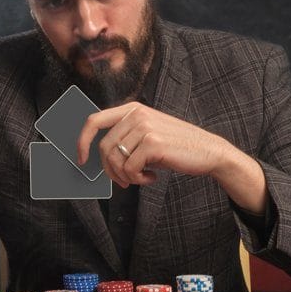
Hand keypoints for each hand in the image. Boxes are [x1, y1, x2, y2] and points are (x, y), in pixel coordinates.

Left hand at [77, 102, 268, 212]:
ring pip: (116, 161)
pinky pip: (130, 169)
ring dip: (126, 177)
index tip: (81, 160)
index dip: (82, 141)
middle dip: (110, 171)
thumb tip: (98, 157)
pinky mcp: (153, 143)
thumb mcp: (148, 135)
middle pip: (104, 147)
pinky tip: (153, 177)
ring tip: (142, 178)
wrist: (209, 152)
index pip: (94, 120)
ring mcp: (145, 127)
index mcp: (133, 109)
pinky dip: (138, 179)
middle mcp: (137, 114)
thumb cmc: (176, 148)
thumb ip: (126, 138)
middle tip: (124, 182)